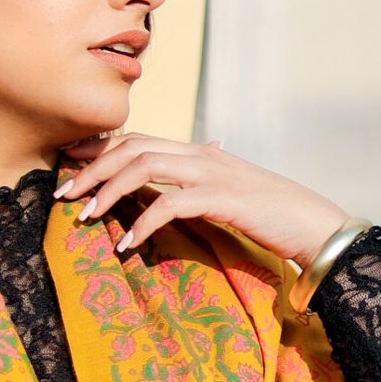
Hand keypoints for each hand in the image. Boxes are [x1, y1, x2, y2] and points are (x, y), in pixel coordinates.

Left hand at [56, 133, 348, 268]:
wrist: (316, 226)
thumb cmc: (273, 216)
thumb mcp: (230, 195)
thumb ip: (200, 186)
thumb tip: (177, 190)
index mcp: (200, 153)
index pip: (139, 137)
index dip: (99, 150)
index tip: (69, 168)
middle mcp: (202, 154)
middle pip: (132, 146)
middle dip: (92, 168)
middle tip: (63, 195)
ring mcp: (213, 172)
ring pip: (144, 165)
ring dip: (108, 191)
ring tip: (85, 217)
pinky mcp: (223, 197)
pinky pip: (171, 202)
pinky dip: (144, 221)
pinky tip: (128, 244)